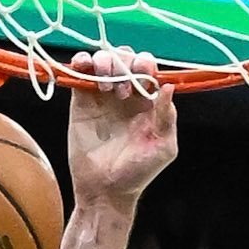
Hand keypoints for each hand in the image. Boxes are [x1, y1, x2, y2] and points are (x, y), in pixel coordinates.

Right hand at [67, 48, 176, 208]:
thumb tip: (168, 86)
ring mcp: (103, 95)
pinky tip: (83, 67)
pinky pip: (80, 72)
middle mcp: (126, 94)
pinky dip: (81, 62)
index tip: (142, 77)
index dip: (144, 65)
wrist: (105, 190)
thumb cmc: (137, 173)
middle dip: (124, 63)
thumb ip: (166, 117)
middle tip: (121, 91)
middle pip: (125, 58)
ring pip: (103, 60)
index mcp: (147, 102)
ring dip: (104, 62)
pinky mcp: (82, 101)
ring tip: (105, 88)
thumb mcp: (162, 147)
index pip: (147, 68)